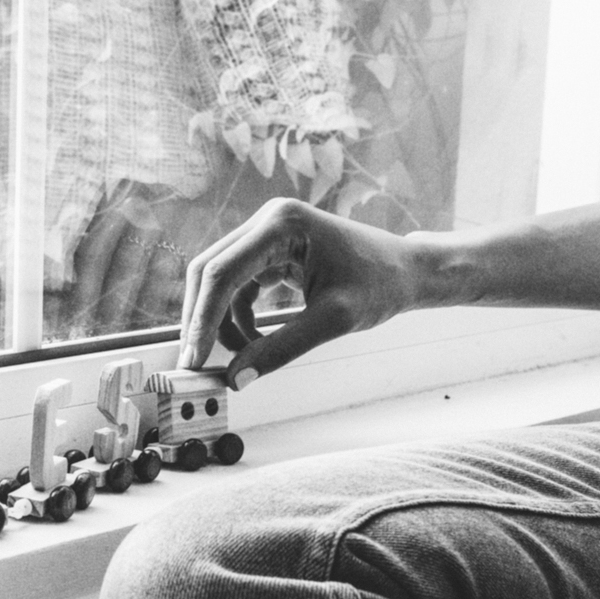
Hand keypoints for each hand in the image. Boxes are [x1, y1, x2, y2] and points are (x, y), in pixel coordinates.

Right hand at [178, 198, 428, 384]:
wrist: (407, 270)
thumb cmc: (380, 285)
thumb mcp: (333, 321)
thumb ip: (282, 349)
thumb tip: (236, 379)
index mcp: (282, 225)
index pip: (221, 272)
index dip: (201, 318)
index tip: (193, 359)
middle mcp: (268, 220)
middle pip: (209, 271)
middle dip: (201, 320)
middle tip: (197, 365)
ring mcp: (267, 232)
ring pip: (219, 280)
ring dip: (221, 321)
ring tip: (242, 356)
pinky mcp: (271, 249)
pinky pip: (238, 285)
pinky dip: (237, 316)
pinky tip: (253, 341)